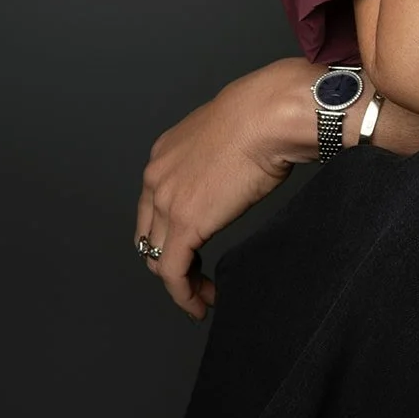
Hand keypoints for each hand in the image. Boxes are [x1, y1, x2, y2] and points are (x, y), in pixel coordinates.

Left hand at [134, 62, 299, 320]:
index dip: (169, 233)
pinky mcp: (186, 226)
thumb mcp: (227, 133)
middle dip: (170, 260)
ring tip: (203, 295)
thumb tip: (238, 167)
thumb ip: (219, 155)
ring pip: (159, 259)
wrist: (268, 114)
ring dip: (181, 283)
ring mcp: (167, 203)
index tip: (192, 247)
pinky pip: (174, 274)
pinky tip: (201, 303)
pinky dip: (185, 295)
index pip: (153, 206)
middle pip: (150, 235)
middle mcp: (156, 178)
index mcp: (165, 154)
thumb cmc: (263, 114)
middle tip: (196, 276)